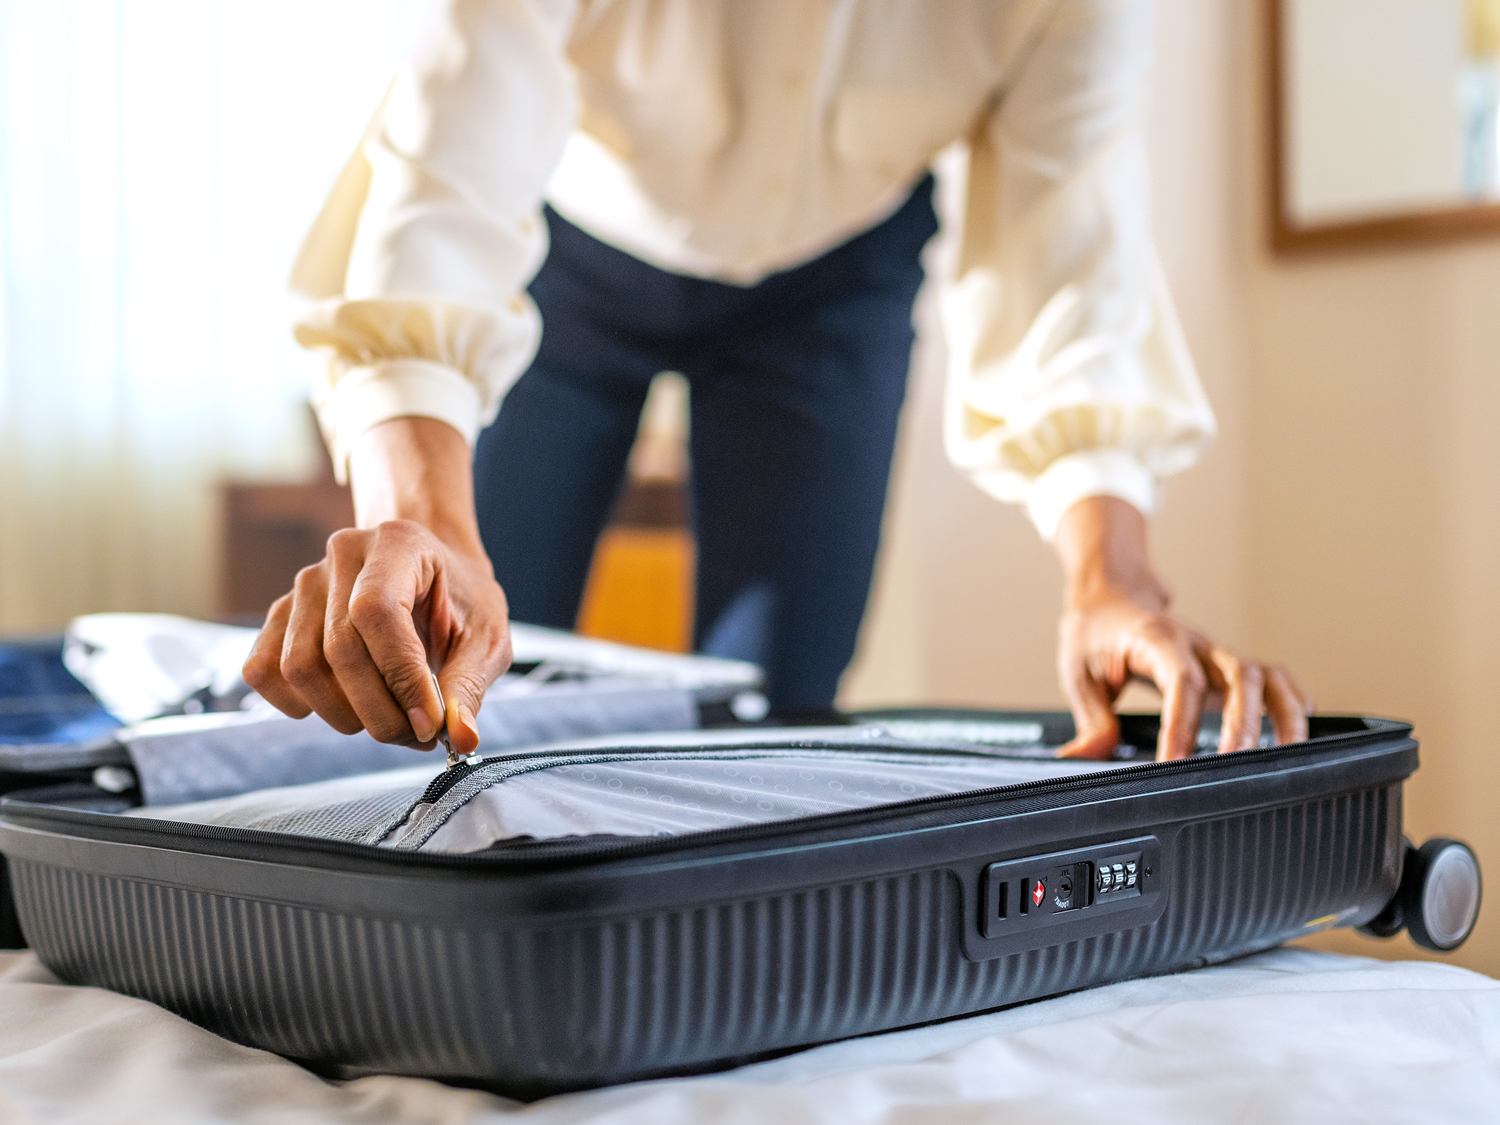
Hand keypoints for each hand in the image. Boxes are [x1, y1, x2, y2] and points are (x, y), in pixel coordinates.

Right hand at [243, 418, 511, 753]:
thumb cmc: (461, 600)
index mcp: (398, 545)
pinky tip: (341, 706)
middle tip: (416, 734)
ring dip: (343, 714)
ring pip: (299, 667)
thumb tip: (460, 739)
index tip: (431, 725)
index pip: (378, 614)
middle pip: (338, 650)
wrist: (433, 569)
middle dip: (380, 710)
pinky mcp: (282, 613)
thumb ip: (470, 685)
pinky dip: (296, 704)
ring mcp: (306, 583)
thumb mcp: (488, 636)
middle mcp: (343, 555)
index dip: (401, 678)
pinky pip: (263, 669)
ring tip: (388, 719)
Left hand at [1052, 497, 1312, 761]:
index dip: (1182, 722)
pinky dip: (1291, 703)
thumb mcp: (1077, 671)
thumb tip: (1085, 756)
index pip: (1180, 680)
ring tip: (1288, 755)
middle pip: (1239, 675)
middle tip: (1234, 765)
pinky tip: (1297, 733)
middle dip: (1243, 724)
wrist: (1110, 595)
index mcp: (1156, 639)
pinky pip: (1273, 678)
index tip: (1174, 762)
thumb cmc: (1094, 629)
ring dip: (1283, 715)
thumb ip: (1090, 718)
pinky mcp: (1226, 665)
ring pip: (1267, 675)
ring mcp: (1217, 653)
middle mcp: (1196, 643)